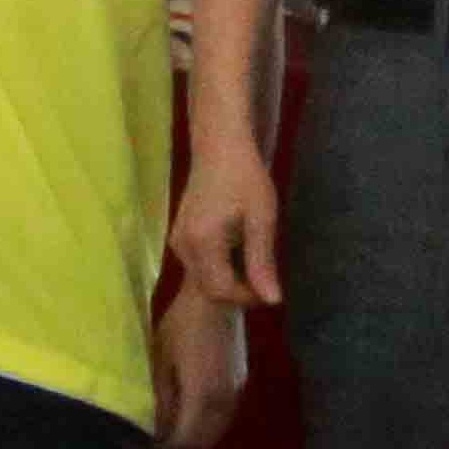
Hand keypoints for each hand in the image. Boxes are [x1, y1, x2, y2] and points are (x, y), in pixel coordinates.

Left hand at [151, 285, 247, 448]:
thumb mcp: (162, 360)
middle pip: (205, 440)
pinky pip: (226, 414)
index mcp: (201, 396)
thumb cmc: (181, 325)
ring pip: (218, 428)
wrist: (217, 299)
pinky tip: (195, 408)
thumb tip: (157, 426)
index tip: (152, 447)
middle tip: (163, 438)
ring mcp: (236, 390)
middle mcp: (223, 400)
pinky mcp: (241, 380)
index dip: (167, 448)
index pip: (185, 439)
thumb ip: (162, 397)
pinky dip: (211, 420)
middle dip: (184, 444)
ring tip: (178, 425)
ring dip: (199, 433)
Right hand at [169, 146, 282, 309]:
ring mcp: (177, 241)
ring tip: (253, 263)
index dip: (246, 298)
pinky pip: (197, 266)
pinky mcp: (178, 237)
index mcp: (202, 242)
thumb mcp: (261, 218)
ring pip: (202, 279)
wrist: (219, 147)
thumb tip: (272, 301)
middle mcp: (182, 246)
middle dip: (237, 292)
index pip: (219, 291)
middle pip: (208, 289)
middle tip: (264, 277)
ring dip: (228, 281)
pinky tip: (237, 251)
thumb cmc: (245, 177)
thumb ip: (262, 262)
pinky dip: (218, 268)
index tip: (269, 289)